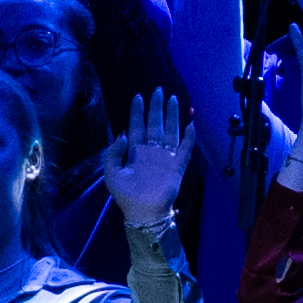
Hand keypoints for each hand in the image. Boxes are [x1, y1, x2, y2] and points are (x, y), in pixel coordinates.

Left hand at [96, 94, 195, 245]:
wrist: (143, 212)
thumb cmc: (126, 195)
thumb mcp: (111, 174)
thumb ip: (113, 153)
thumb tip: (123, 133)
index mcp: (135, 152)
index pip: (137, 126)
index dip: (137, 112)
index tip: (138, 96)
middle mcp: (151, 151)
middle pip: (155, 124)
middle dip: (156, 107)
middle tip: (158, 90)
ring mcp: (165, 157)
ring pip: (170, 131)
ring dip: (172, 116)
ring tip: (174, 99)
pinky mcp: (177, 166)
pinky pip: (185, 149)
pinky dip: (188, 137)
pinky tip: (190, 124)